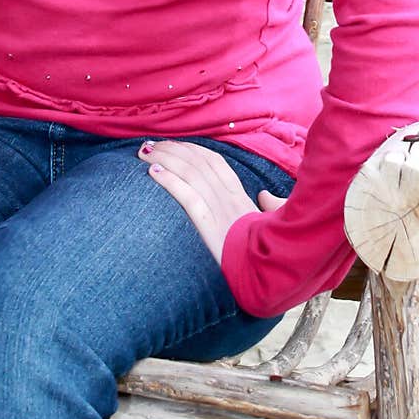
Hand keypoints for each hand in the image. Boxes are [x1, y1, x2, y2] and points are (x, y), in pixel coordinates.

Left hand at [137, 139, 287, 263]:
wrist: (270, 274)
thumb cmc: (269, 252)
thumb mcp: (273, 225)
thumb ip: (271, 205)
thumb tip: (265, 196)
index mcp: (241, 196)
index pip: (214, 162)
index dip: (192, 149)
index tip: (173, 145)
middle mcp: (230, 198)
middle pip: (198, 162)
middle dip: (172, 149)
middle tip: (150, 145)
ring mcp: (220, 212)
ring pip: (191, 174)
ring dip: (165, 158)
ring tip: (145, 152)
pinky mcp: (211, 229)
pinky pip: (189, 198)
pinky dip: (170, 181)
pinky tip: (153, 172)